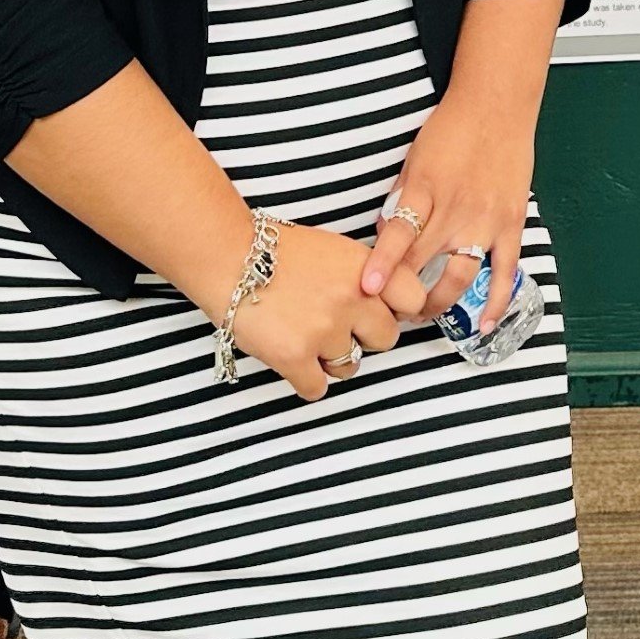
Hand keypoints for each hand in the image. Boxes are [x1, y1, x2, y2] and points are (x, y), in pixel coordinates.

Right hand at [229, 221, 413, 400]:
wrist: (225, 254)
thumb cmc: (274, 250)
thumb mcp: (333, 249)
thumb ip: (363, 275)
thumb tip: (388, 305)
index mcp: (364, 269)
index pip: (414, 299)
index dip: (399, 309)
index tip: (382, 311)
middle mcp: (351, 299)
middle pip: (385, 339)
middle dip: (364, 336)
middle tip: (335, 325)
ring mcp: (324, 330)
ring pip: (350, 367)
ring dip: (331, 359)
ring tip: (304, 335)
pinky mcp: (294, 357)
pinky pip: (317, 389)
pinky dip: (304, 379)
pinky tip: (291, 358)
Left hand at [360, 96, 534, 333]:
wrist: (497, 105)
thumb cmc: (452, 128)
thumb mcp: (414, 160)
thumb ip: (402, 199)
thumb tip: (388, 235)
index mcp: (425, 189)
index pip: (400, 235)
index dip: (382, 264)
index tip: (368, 288)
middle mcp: (455, 209)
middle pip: (424, 264)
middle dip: (403, 292)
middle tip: (389, 311)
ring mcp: (485, 220)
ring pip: (460, 276)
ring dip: (439, 302)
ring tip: (423, 315)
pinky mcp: (511, 225)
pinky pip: (503, 271)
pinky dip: (494, 301)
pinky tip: (484, 325)